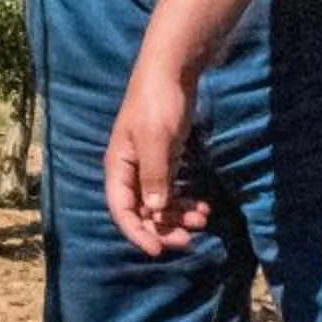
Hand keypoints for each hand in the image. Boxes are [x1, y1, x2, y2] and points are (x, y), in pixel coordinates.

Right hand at [105, 46, 208, 255]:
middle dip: (163, 228)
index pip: (121, 210)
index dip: (137, 233)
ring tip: (203, 219)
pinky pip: (171, 191)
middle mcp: (130, 170)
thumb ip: (154, 175)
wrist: (172, 71)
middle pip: (141, 212)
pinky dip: (184, 202)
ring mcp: (148, 166)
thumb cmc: (158, 103)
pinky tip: (202, 207)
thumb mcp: (155, 140)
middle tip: (189, 239)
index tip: (157, 250)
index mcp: (119, 166)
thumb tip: (153, 210)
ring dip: (177, 216)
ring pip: (158, 204)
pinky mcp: (165, 159)